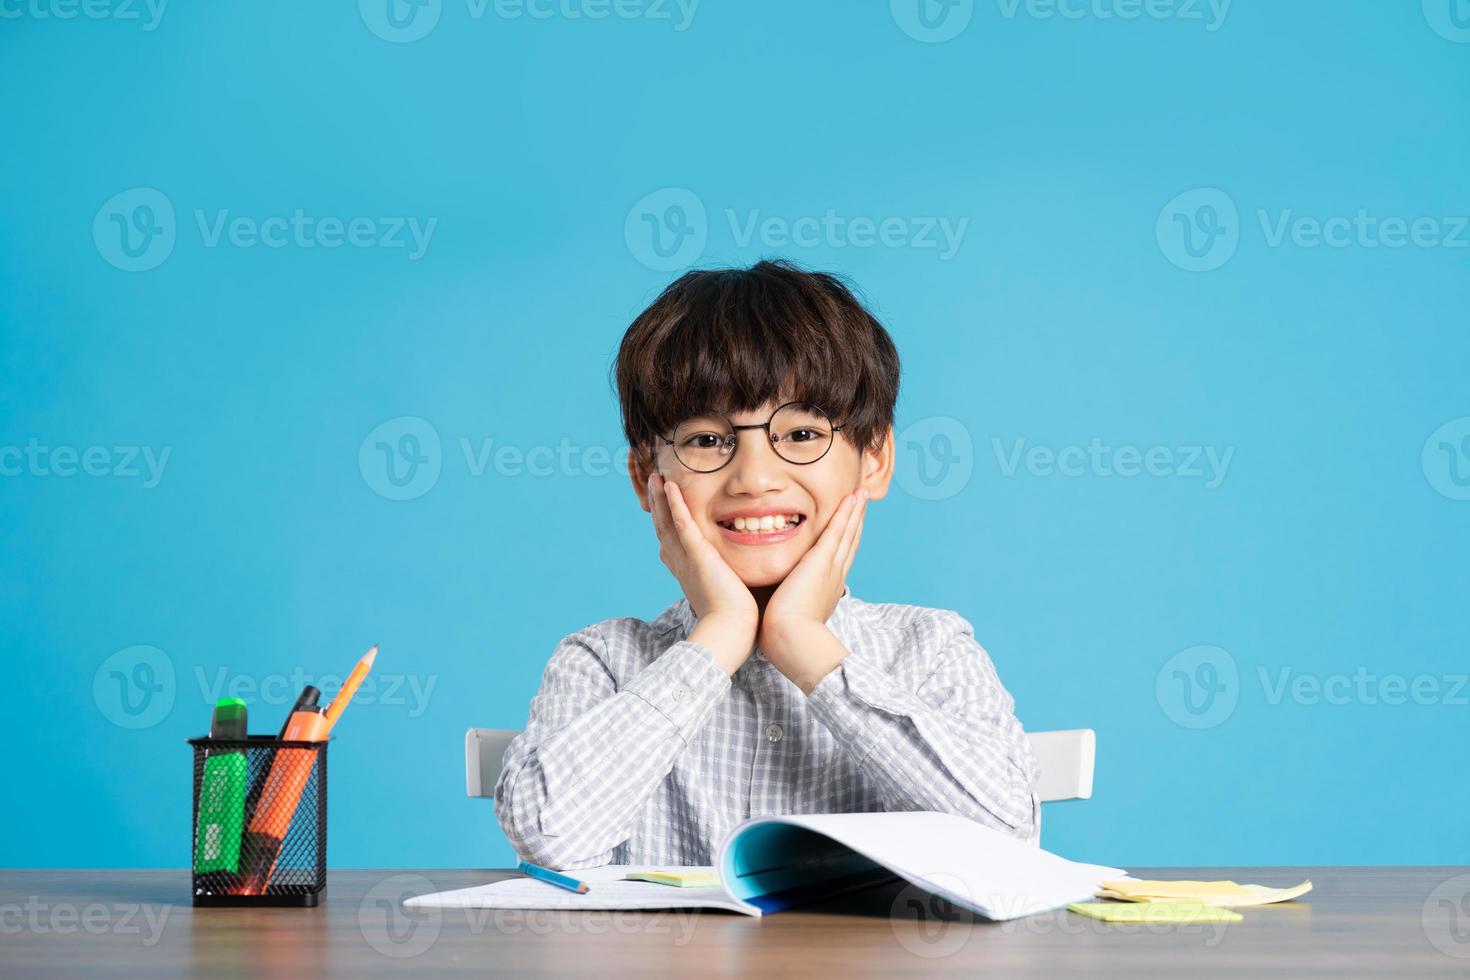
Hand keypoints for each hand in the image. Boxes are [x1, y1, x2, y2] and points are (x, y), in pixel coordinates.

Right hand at [648, 472, 757, 672]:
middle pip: (663, 529)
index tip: (664, 509)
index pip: (673, 543)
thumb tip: (748, 576)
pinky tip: (669, 486)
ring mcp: (686, 559)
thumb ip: (733, 579)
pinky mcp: (696, 555)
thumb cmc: (737, 620)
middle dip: (658, 506)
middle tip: (654, 484)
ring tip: (657, 477)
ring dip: (660, 498)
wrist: (731, 632)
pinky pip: (682, 524)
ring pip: (667, 522)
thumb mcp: (731, 594)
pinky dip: (673, 504)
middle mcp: (681, 564)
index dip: (666, 524)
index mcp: (688, 573)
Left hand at [759, 488, 866, 646]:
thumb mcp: (788, 615)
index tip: (850, 527)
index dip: (846, 541)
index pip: (838, 559)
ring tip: (861, 494)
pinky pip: (837, 531)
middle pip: (849, 543)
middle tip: (861, 503)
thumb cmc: (784, 635)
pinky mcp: (822, 561)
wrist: (792, 640)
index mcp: (826, 589)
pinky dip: (846, 513)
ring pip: (847, 533)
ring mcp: (831, 567)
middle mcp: (834, 576)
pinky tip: (851, 498)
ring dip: (855, 512)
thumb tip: (772, 602)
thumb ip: (784, 603)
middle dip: (855, 522)